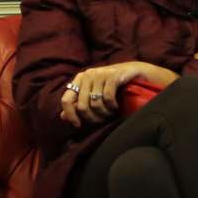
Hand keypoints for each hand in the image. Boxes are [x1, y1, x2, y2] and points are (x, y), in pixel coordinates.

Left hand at [60, 62, 178, 126]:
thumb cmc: (113, 86)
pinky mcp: (113, 75)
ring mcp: (100, 74)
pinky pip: (107, 97)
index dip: (70, 115)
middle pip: (82, 106)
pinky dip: (112, 106)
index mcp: (79, 80)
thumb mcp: (94, 96)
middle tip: (102, 119)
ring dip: (104, 113)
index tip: (78, 124)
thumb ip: (79, 105)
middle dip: (93, 117)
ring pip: (95, 104)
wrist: (134, 73)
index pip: (66, 100)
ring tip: (110, 112)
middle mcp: (87, 75)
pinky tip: (115, 106)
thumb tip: (62, 117)